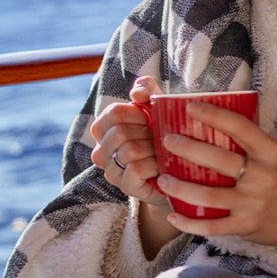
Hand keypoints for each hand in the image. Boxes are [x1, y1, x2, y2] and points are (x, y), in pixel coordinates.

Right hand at [89, 76, 166, 206]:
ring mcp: (111, 171)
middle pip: (120, 132)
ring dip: (153, 149)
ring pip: (129, 151)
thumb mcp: (157, 107)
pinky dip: (154, 165)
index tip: (149, 119)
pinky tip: (160, 167)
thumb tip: (135, 93)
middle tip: (158, 138)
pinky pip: (137, 169)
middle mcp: (100, 151)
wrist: (176, 171)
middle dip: (146, 133)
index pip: (113, 113)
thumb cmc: (161, 135)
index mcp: (103, 129)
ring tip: (161, 152)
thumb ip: (146, 90)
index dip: (136, 113)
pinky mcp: (125, 187)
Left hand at [154, 100, 276, 274]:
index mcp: (270, 152)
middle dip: (189, 149)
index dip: (213, 115)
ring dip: (182, 188)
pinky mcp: (247, 226)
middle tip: (168, 141)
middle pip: (220, 160)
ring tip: (162, 179)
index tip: (190, 106)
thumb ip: (252, 144)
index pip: (240, 127)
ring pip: (210, 195)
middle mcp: (262, 176)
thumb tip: (217, 121)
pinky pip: (213, 226)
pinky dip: (191, 223)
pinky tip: (174, 215)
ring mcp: (254, 203)